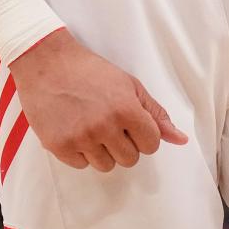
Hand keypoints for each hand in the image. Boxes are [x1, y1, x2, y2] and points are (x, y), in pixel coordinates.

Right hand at [9, 28, 188, 171]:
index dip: (144, 134)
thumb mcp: (128, 85)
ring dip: (102, 150)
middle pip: (130, 159)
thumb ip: (155, 113)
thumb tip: (181, 140)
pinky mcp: (59, 146)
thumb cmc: (91, 70)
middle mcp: (104, 126)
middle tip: (108, 121)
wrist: (47, 63)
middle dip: (124, 143)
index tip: (131, 123)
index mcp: (126, 109)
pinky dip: (80, 152)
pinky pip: (81, 165)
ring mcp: (81, 138)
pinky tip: (75, 128)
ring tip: (91, 125)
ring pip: (106, 166)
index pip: (151, 144)